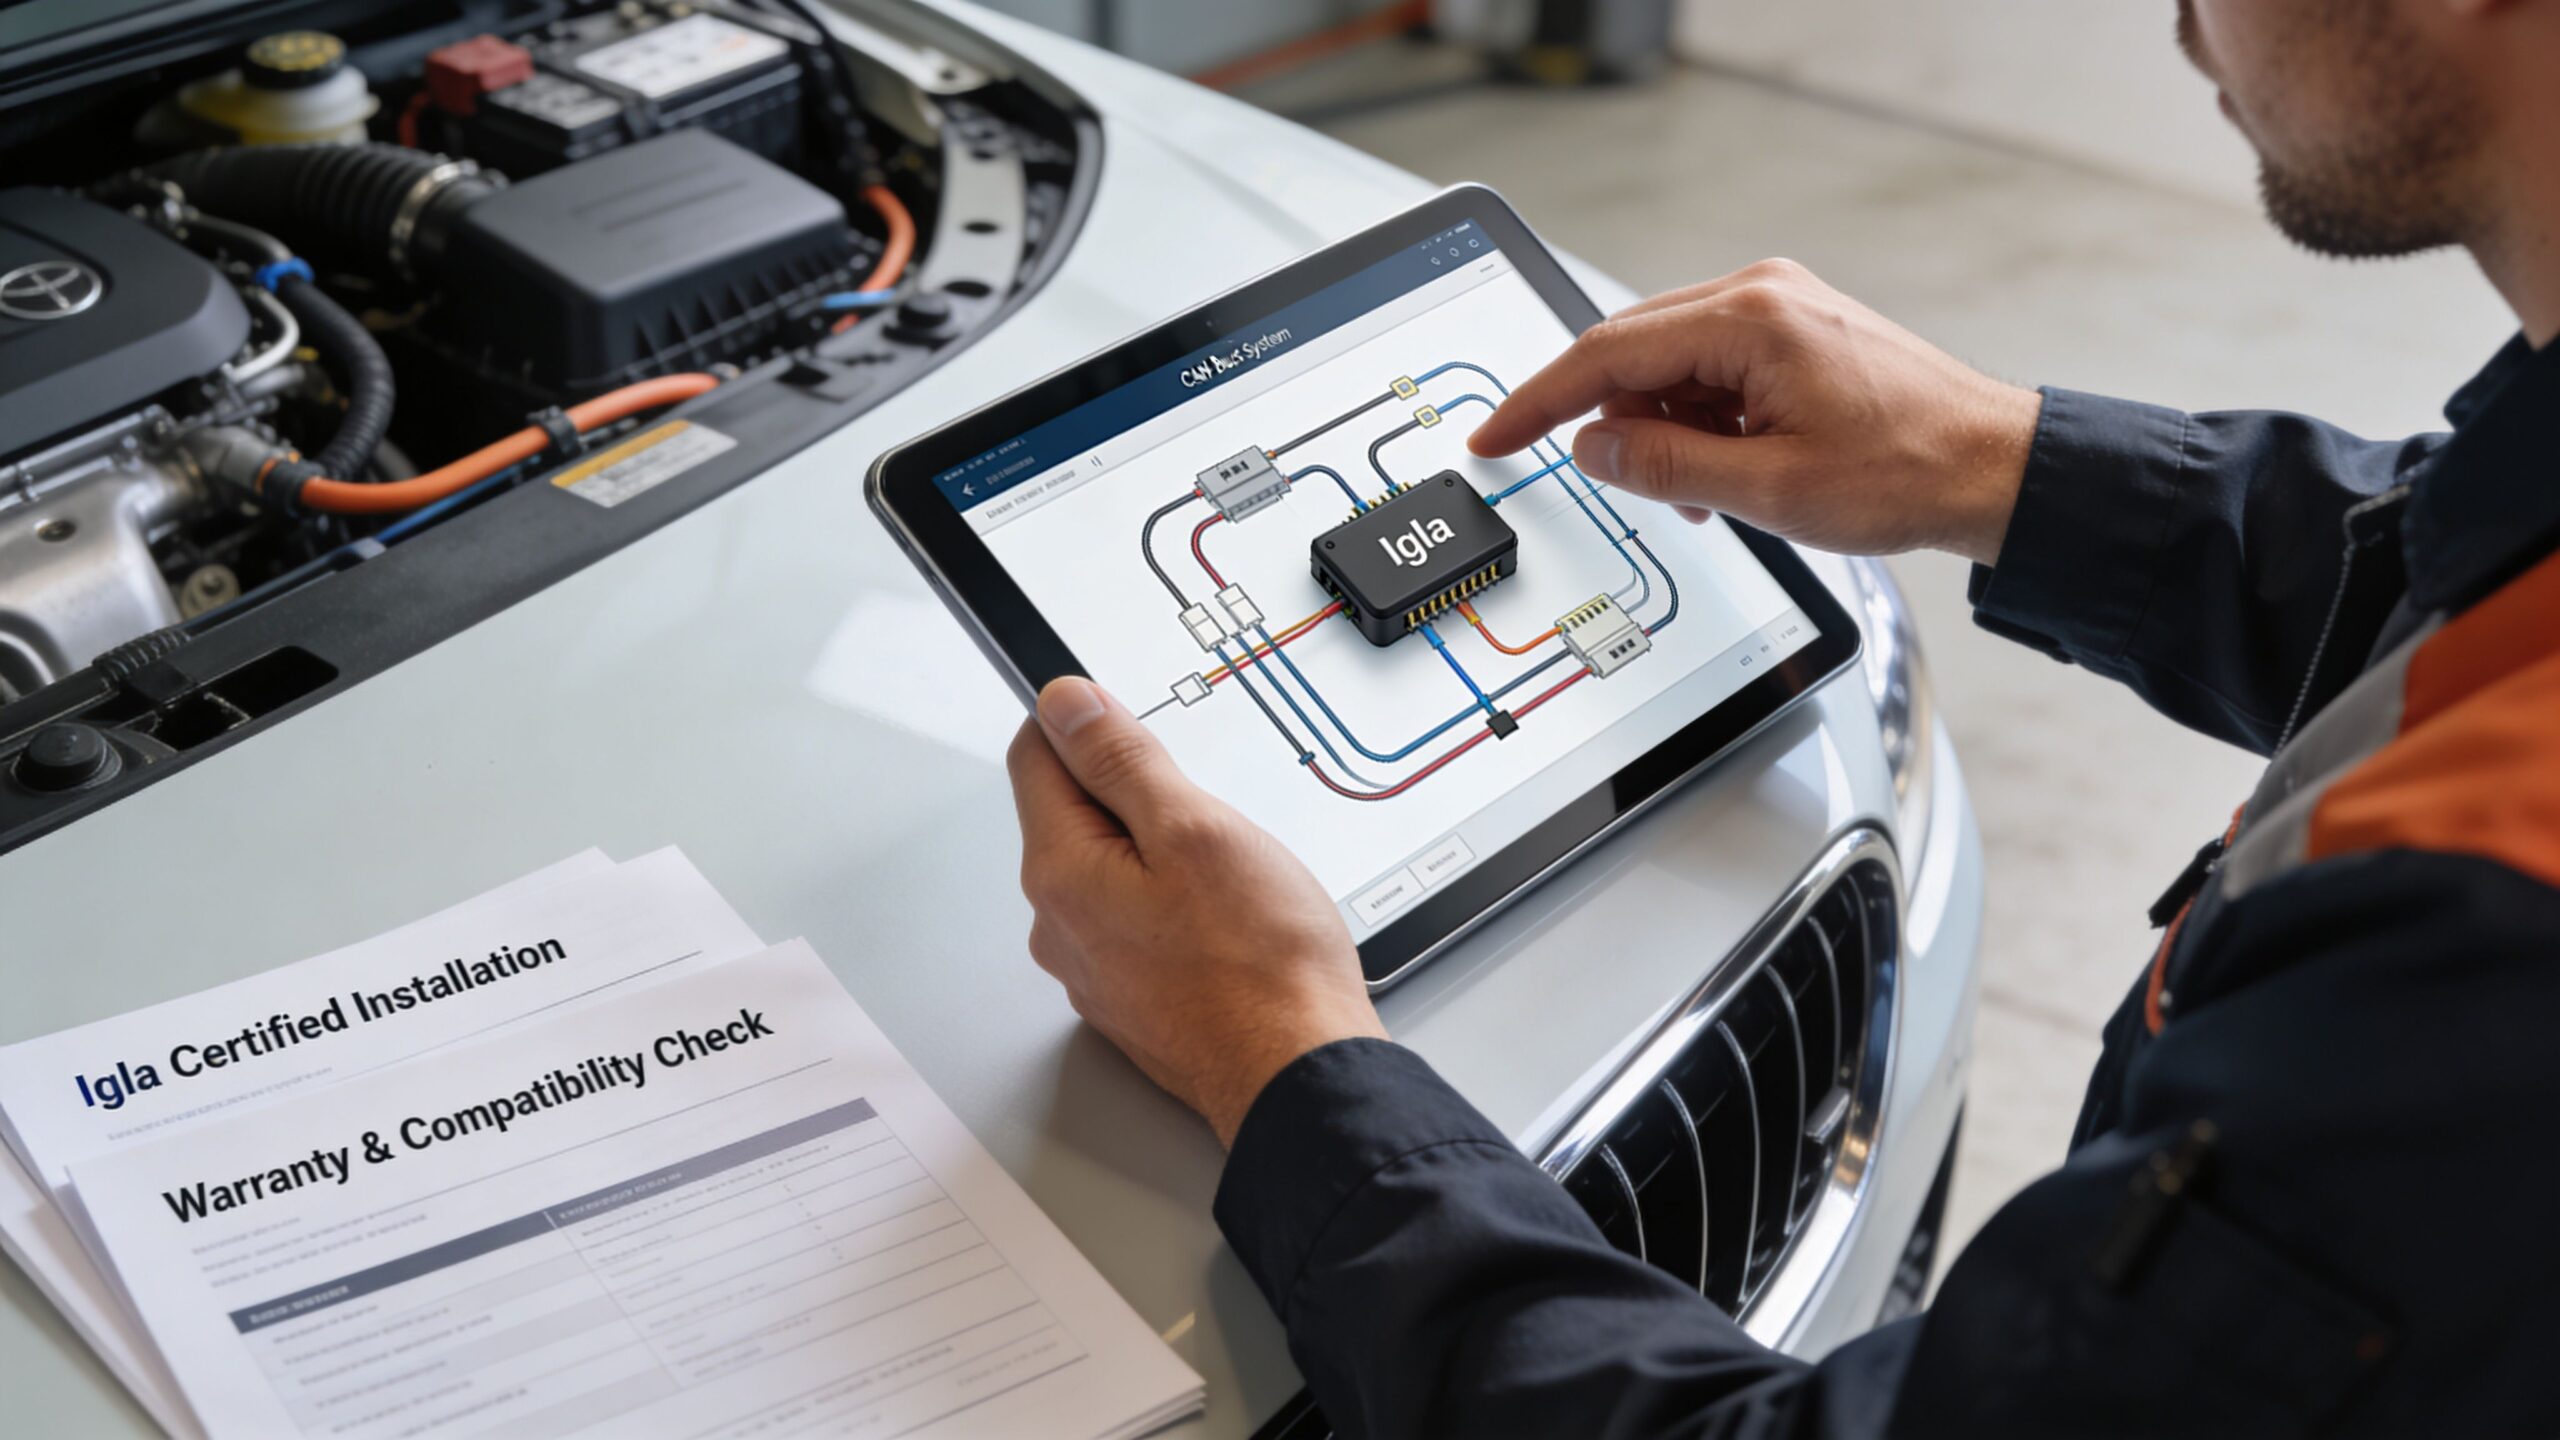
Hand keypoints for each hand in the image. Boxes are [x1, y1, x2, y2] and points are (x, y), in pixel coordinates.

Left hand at [1006, 676, 1386, 1147]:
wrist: (1297, 1072)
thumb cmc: (1259, 964)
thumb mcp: (1194, 828)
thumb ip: (1121, 759)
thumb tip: (1066, 705)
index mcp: (1062, 873)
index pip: (1034, 756)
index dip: (1086, 723)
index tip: (1133, 726)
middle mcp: (1060, 925)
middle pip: (1075, 815)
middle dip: (1136, 798)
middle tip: (1206, 822)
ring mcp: (1093, 968)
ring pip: (1112, 872)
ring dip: (1160, 857)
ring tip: (1228, 884)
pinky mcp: (1130, 999)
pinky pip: (1137, 924)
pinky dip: (1176, 910)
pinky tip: (1228, 926)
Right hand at [1469, 259, 2044, 566]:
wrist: (1995, 467)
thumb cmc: (1908, 471)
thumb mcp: (1769, 489)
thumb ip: (1667, 465)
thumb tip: (1596, 447)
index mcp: (1750, 319)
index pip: (1607, 352)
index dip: (1539, 400)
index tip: (1495, 434)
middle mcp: (1761, 294)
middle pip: (1635, 351)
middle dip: (1616, 425)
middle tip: (1621, 485)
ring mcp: (1780, 307)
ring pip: (1672, 366)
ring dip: (1666, 432)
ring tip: (1706, 491)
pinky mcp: (1794, 332)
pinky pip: (1712, 370)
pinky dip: (1701, 422)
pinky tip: (1727, 468)